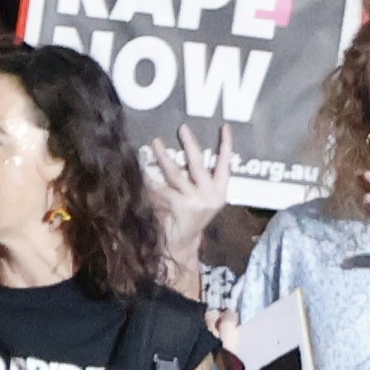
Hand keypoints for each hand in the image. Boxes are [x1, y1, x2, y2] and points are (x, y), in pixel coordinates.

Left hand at [145, 127, 242, 262]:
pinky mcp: (177, 206)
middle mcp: (210, 196)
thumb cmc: (191, 216)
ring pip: (175, 172)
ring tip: (156, 144)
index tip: (224, 127)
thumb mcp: (204, 199)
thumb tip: (187, 150)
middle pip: (198, 163)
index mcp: (220, 193)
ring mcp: (194, 201)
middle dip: (190, 143)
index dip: (226, 146)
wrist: (181, 243)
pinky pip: (160, 187)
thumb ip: (201, 181)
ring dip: (163, 156)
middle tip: (182, 127)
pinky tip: (143, 170)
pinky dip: (151, 178)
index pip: (225, 166)